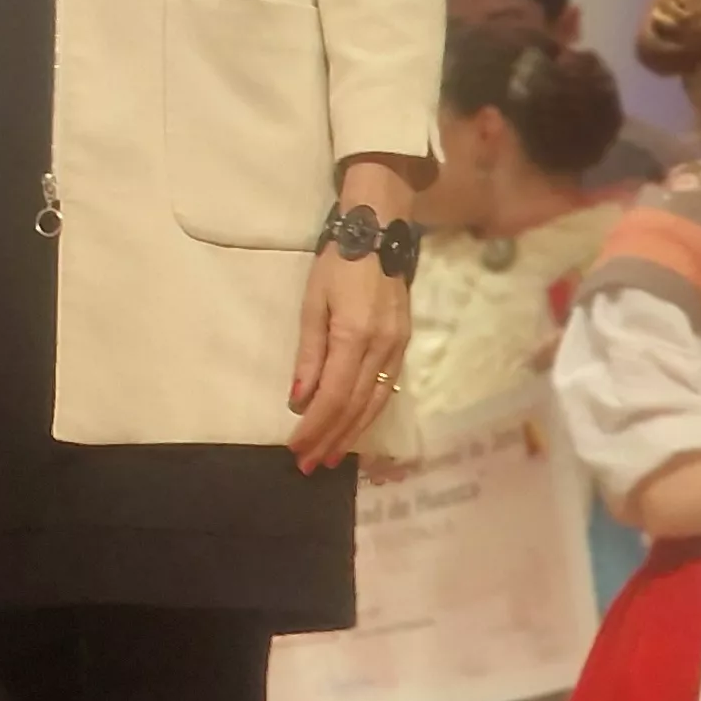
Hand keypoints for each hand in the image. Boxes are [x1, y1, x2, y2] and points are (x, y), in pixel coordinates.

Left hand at [288, 239, 412, 471]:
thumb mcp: (313, 304)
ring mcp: (398, 349)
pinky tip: (354, 426)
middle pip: (355, 406)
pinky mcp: (404, 345)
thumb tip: (298, 399)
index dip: (315, 426)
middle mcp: (383, 349)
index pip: (334, 396)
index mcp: (355, 337)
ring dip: (351, 433)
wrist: (379, 235)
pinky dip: (368, 413)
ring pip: (375, 403)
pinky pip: (385, 389)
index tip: (295, 449)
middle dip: (331, 439)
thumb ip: (308, 354)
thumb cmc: (337, 265)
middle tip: (308, 465)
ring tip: (329, 456)